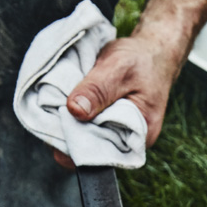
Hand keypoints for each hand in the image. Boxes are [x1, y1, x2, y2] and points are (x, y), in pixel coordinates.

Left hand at [53, 32, 179, 168]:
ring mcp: (118, 136)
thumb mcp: (118, 68)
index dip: (75, 143)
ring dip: (70, 123)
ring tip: (61, 104)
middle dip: (70, 132)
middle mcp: (129, 143)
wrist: (153, 53)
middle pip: (91, 149)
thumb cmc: (141, 59)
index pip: (101, 153)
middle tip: (54, 108)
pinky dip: (75, 117)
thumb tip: (75, 110)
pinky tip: (70, 104)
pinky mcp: (109, 126)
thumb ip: (97, 90)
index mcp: (139, 137)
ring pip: (87, 139)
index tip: (57, 122)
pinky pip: (87, 128)